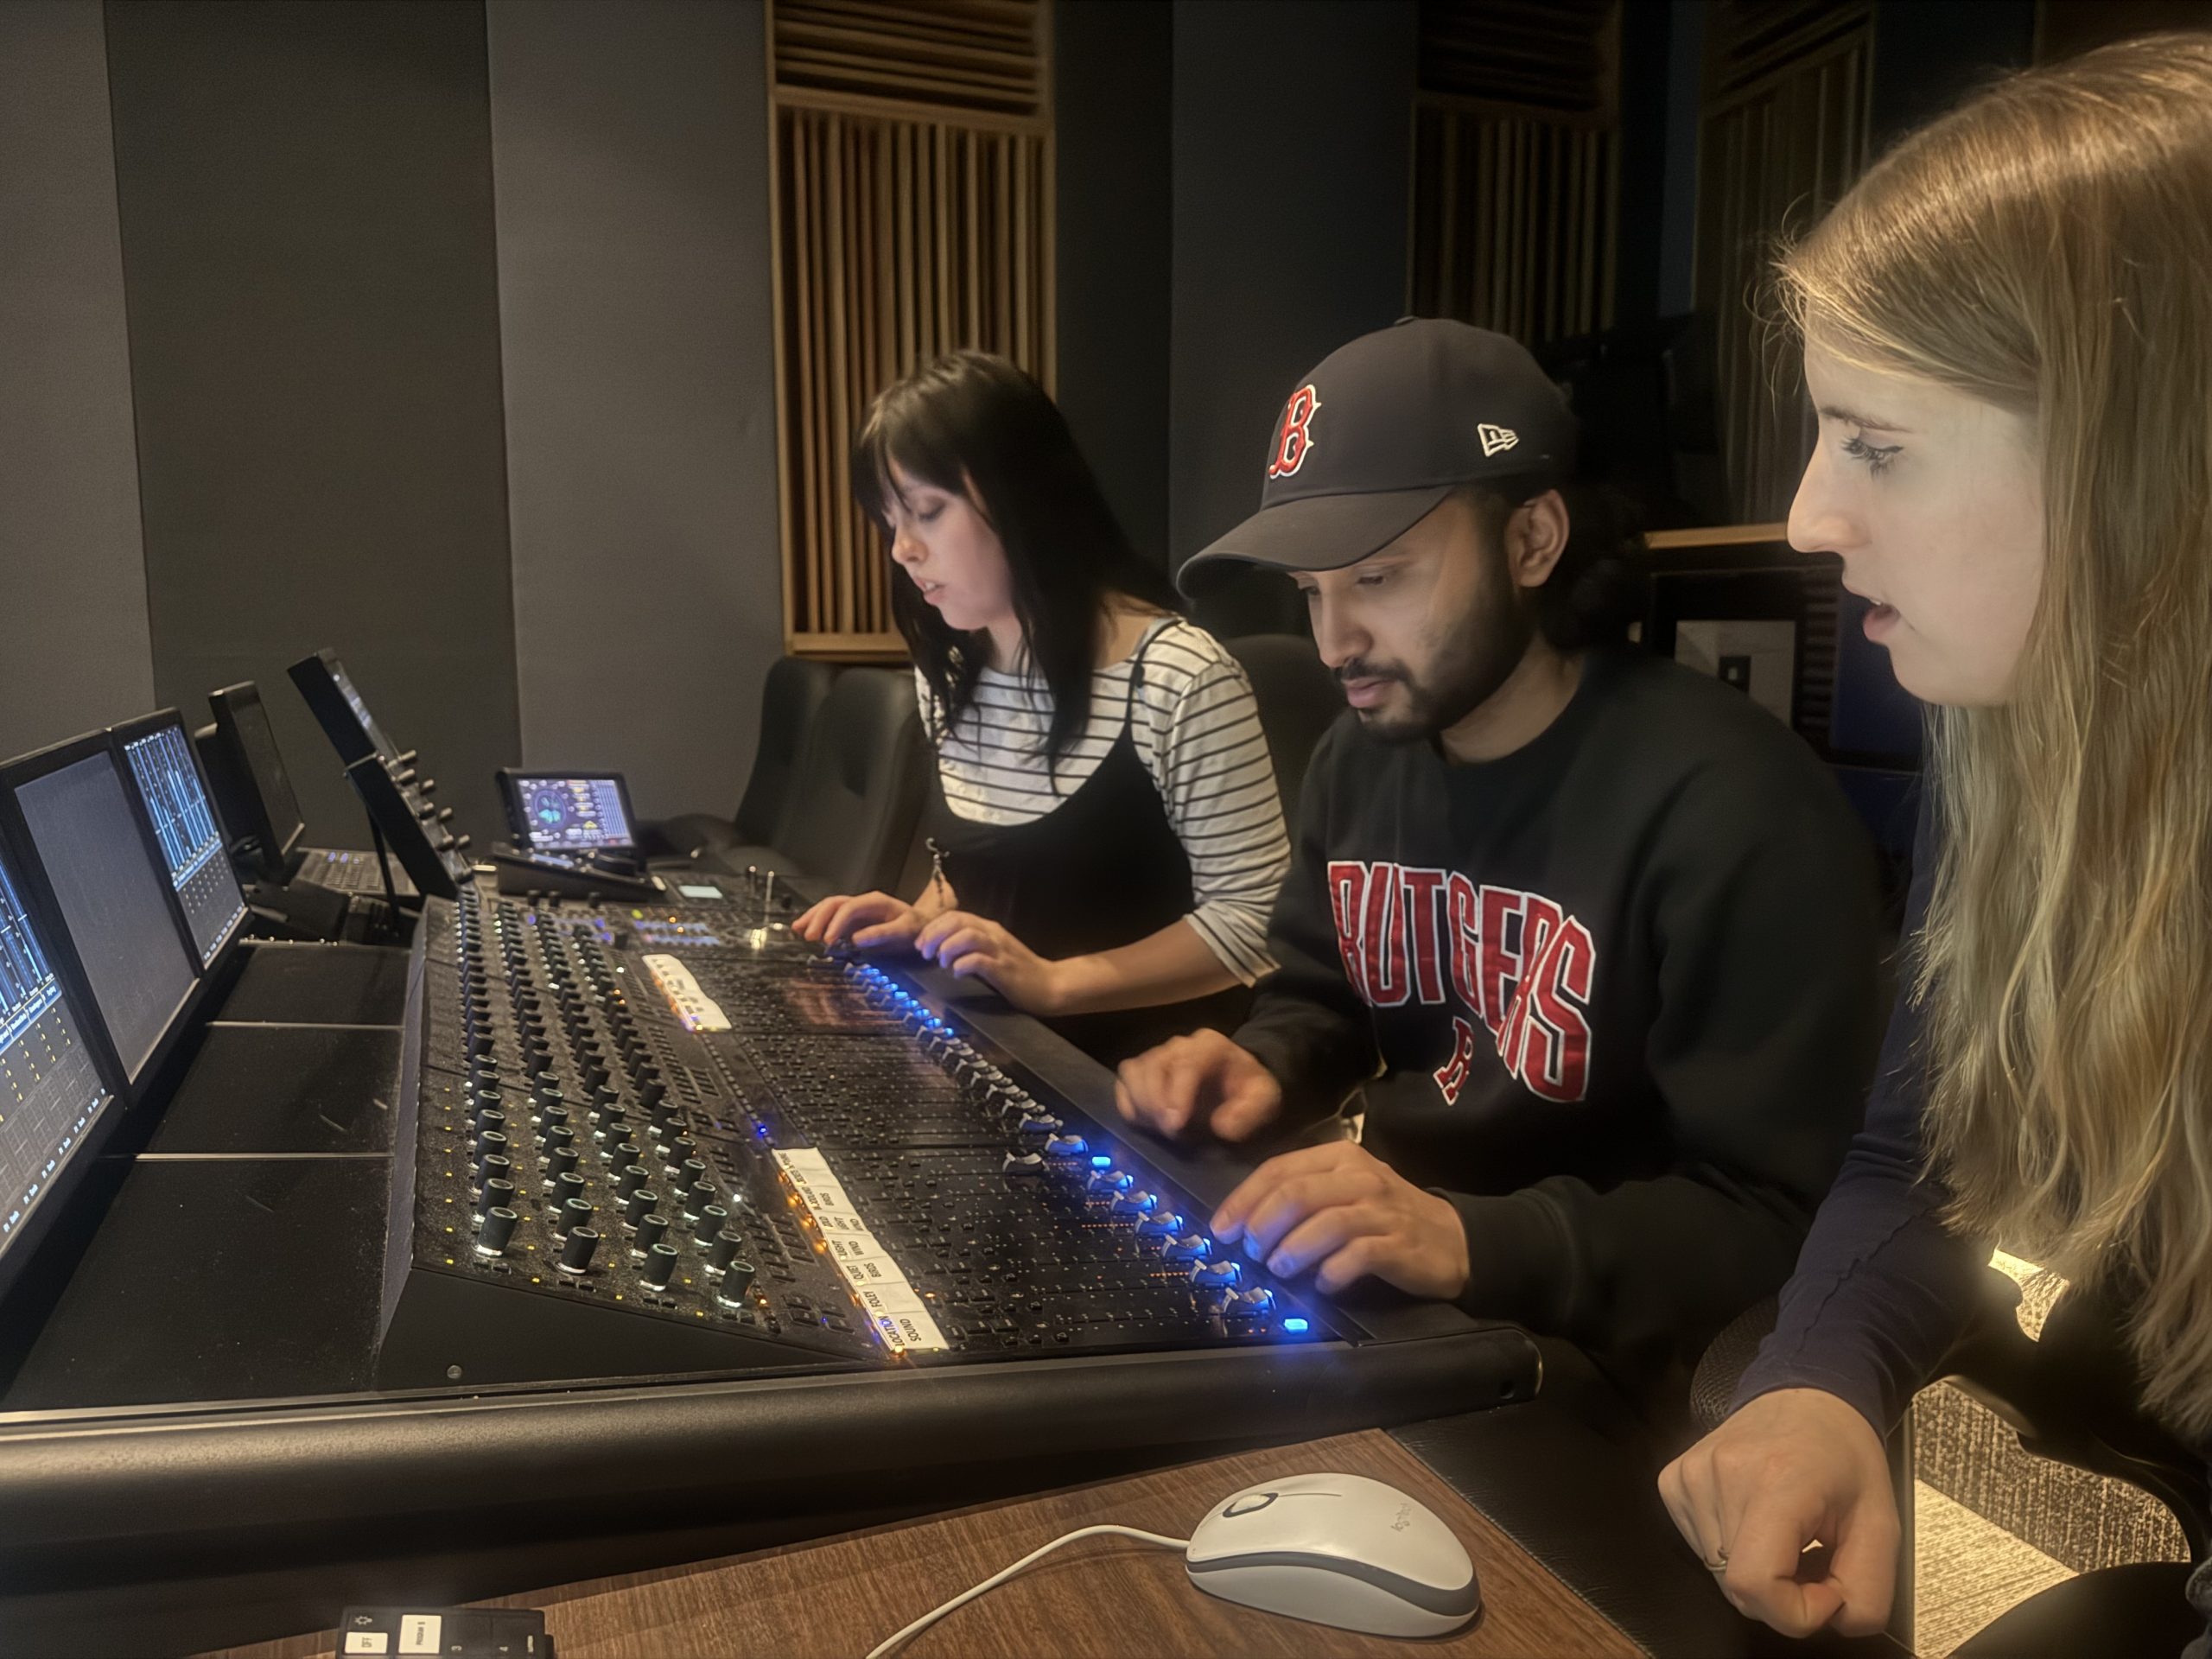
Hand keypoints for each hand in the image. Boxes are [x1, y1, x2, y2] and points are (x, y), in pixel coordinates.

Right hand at [792, 891, 923, 950]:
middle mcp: (862, 903)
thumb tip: (855, 940)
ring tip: (798, 930)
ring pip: (829, 908)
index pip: (849, 908)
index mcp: (875, 902)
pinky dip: (817, 922)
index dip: (836, 923)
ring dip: (813, 917)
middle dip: (818, 918)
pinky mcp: (852, 920)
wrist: (922, 925)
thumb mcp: (905, 931)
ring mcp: (856, 910)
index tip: (828, 940)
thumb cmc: (915, 928)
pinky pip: (831, 917)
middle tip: (808, 936)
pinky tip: (805, 931)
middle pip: (834, 904)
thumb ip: (882, 934)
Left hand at [911, 910, 1063, 1012]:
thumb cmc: (1019, 971)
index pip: (955, 916)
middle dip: (934, 935)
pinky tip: (957, 973)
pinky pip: (978, 960)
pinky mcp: (1004, 968)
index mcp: (989, 928)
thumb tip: (942, 948)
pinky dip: (962, 964)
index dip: (933, 927)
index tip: (921, 944)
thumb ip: (972, 946)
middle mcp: (993, 934)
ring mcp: (1000, 950)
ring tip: (942, 962)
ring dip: (947, 947)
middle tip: (926, 953)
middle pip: (957, 921)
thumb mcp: (993, 951)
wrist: (1050, 985)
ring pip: (967, 935)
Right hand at [1114, 1030, 1283, 1141]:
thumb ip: (1249, 1112)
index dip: (1177, 1094)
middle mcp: (1179, 1045)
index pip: (1186, 1063)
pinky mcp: (1143, 1070)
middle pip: (1153, 1066)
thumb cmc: (1249, 1089)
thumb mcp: (1264, 1100)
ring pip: (1133, 1072)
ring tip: (1159, 1129)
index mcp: (1210, 1046)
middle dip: (1157, 1103)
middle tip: (1171, 1133)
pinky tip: (1145, 1123)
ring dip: (1141, 1104)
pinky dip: (1128, 1103)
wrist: (1238, 1081)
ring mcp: (1157, 1056)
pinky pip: (1124, 1082)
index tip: (1175, 1125)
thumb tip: (1221, 1126)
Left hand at [1208, 1142, 1469, 1298]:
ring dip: (1292, 1249)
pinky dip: (1331, 1272)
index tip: (1221, 1228)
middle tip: (1250, 1252)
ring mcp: (1382, 1210)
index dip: (1244, 1200)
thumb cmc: (1389, 1217)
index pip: (1280, 1169)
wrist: (1455, 1240)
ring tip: (1278, 1269)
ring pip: (1324, 1223)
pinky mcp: (1399, 1243)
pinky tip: (1322, 1285)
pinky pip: (1356, 1255)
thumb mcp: (1348, 1191)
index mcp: (1341, 1157)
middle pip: (1296, 1194)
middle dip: (1262, 1225)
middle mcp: (1360, 1177)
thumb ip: (1306, 1197)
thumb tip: (1248, 1222)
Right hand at [1658, 1388, 1898, 1637]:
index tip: (1828, 1589)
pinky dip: (1731, 1551)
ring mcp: (1689, 1475)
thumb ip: (1868, 1593)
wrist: (1808, 1396)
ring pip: (1718, 1574)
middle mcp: (1722, 1474)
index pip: (1757, 1584)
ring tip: (1785, 1535)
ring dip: (1757, 1572)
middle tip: (1812, 1559)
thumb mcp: (1883, 1527)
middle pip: (1738, 1588)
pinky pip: (1699, 1548)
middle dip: (1782, 1595)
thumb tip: (1831, 1621)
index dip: (1797, 1611)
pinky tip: (1753, 1520)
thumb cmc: (1846, 1458)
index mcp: (1777, 1481)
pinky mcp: (1672, 1480)